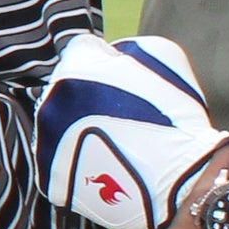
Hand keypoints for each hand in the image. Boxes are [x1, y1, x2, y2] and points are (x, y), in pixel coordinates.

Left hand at [32, 33, 228, 228]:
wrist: (182, 181)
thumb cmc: (175, 116)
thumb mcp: (161, 55)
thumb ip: (122, 47)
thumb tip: (104, 54)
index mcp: (74, 68)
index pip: (80, 52)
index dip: (104, 62)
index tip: (122, 79)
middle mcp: (50, 104)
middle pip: (64, 90)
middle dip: (87, 97)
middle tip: (120, 116)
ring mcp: (46, 144)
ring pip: (57, 127)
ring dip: (78, 131)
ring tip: (116, 143)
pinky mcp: (51, 180)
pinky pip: (60, 163)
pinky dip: (79, 163)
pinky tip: (107, 166)